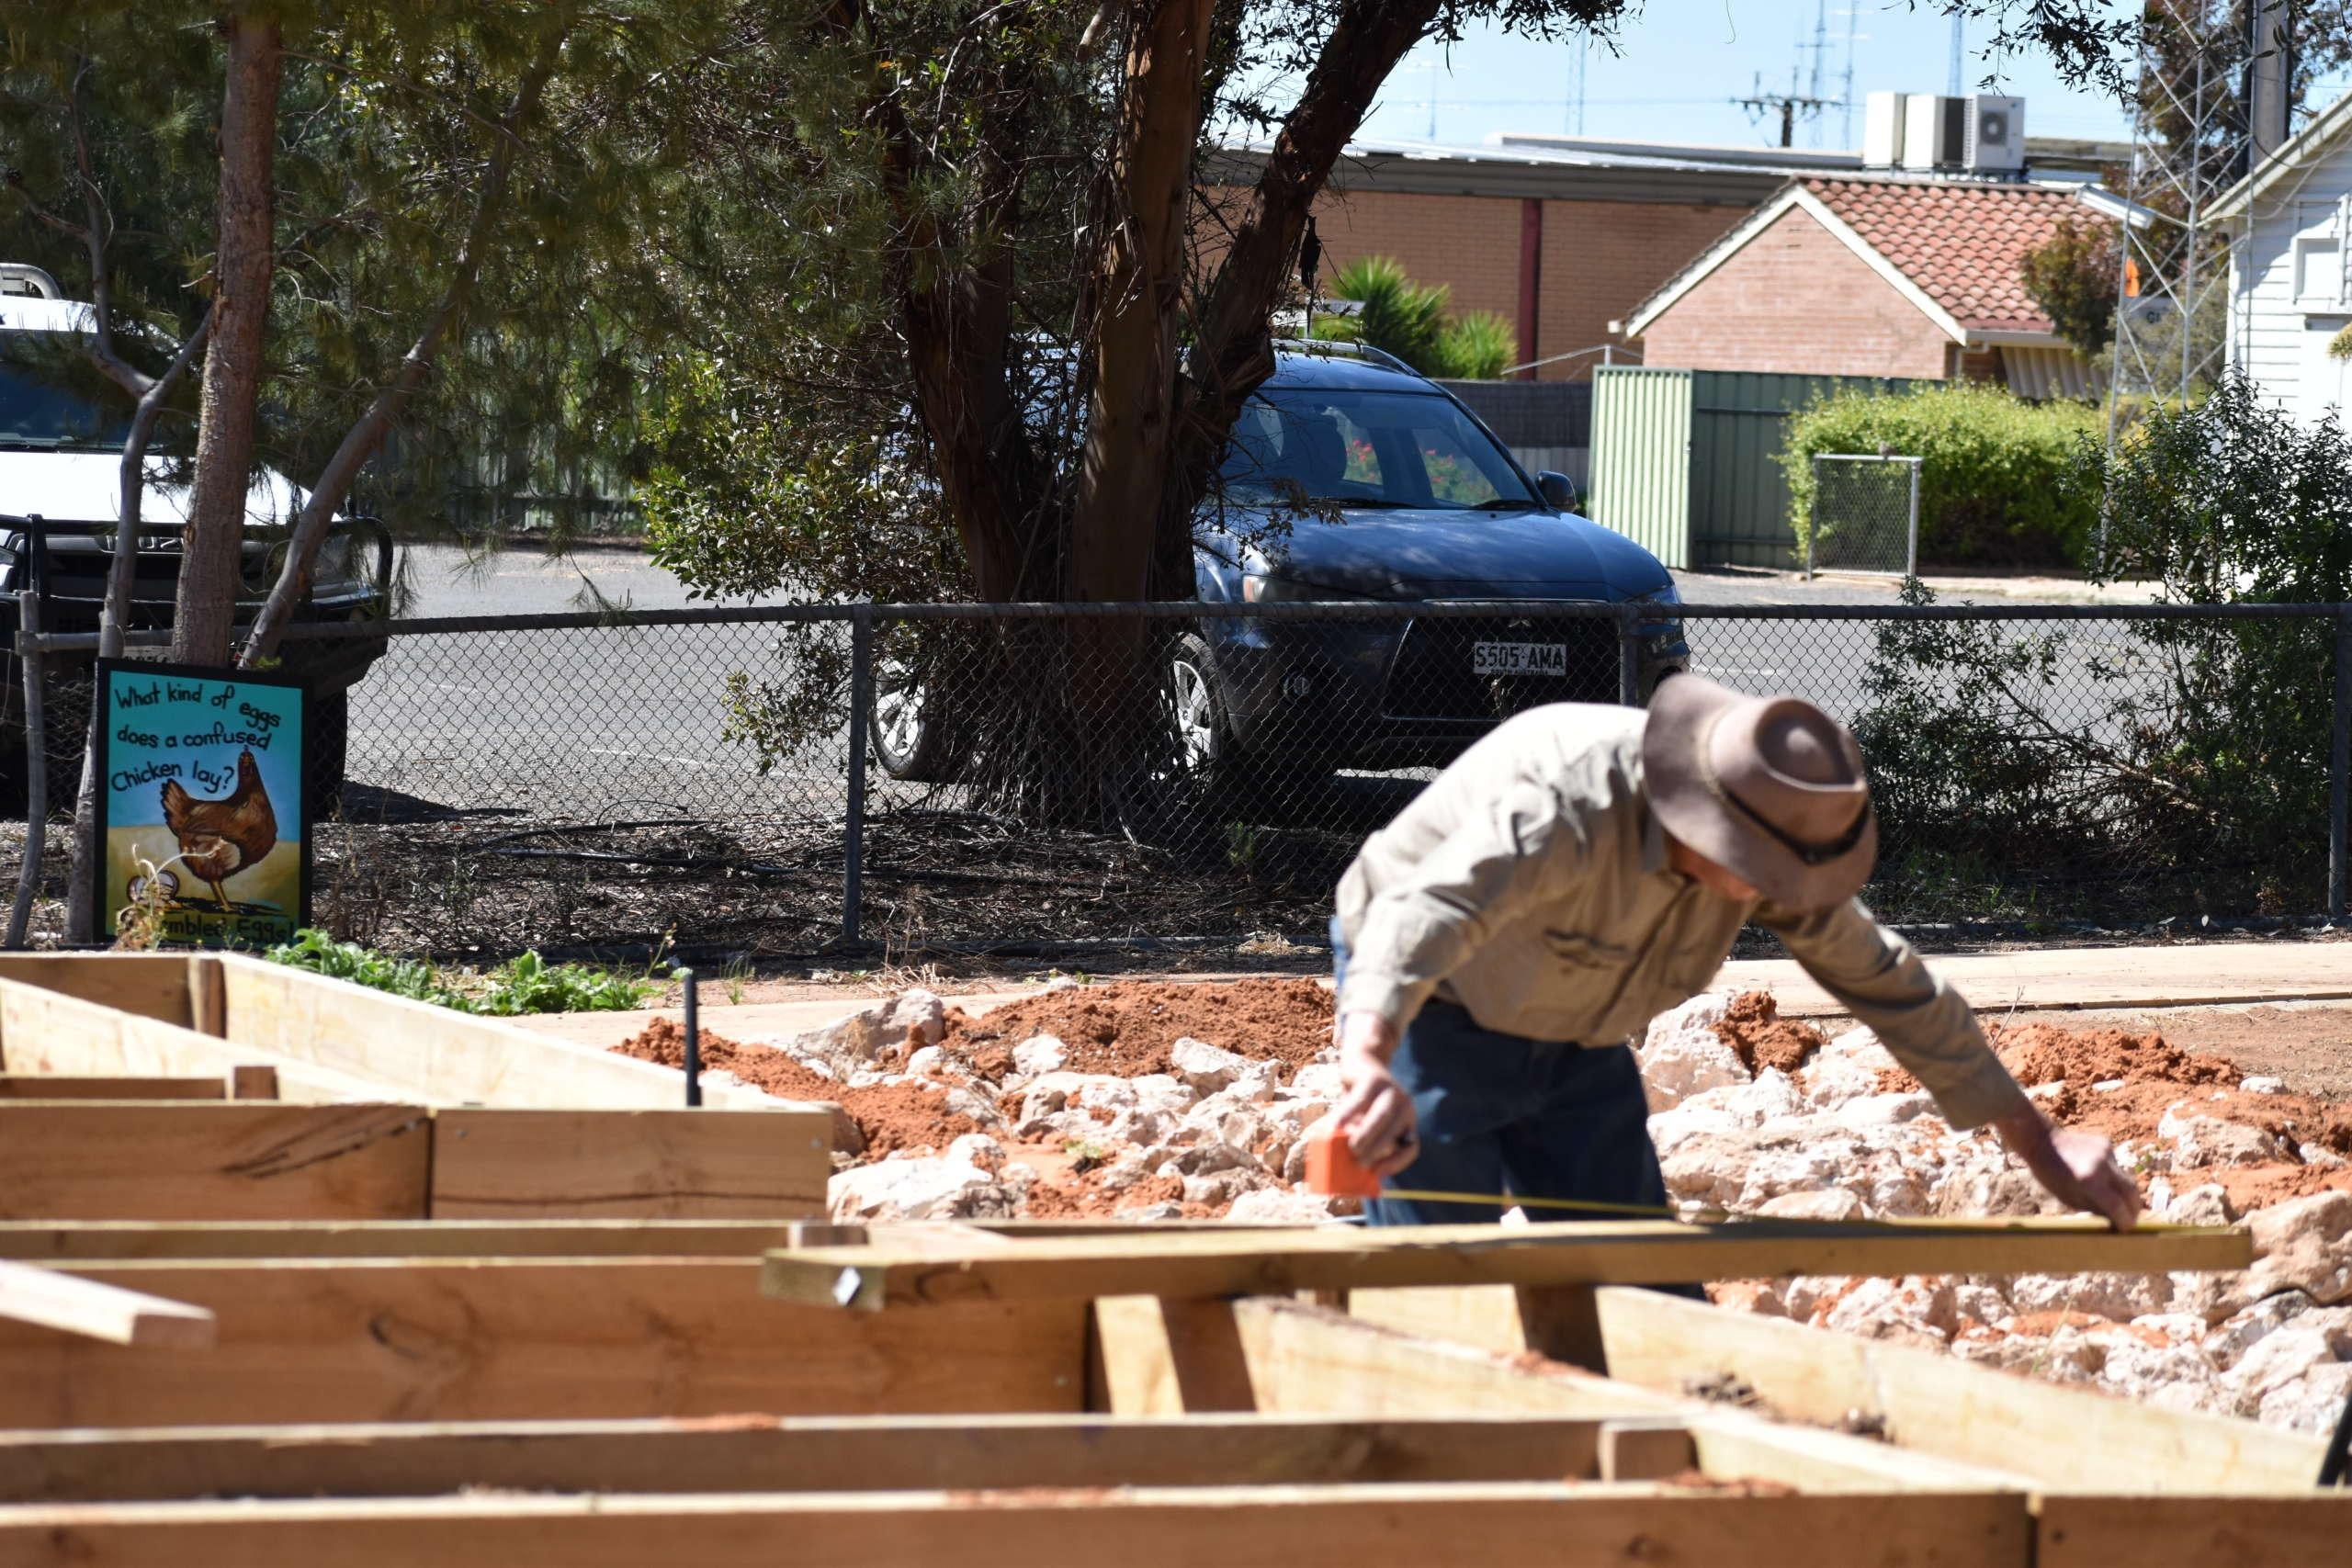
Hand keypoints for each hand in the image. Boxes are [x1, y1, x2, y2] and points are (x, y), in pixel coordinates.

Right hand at [1335, 1011, 1418, 1179]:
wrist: (1360, 1064)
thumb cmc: (1361, 1102)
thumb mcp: (1365, 1122)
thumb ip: (1362, 1139)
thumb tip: (1348, 1165)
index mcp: (1406, 1121)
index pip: (1411, 1147)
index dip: (1396, 1163)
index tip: (1377, 1174)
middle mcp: (1404, 1106)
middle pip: (1394, 1132)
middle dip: (1376, 1151)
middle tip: (1358, 1164)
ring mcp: (1390, 1091)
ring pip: (1381, 1116)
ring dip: (1366, 1136)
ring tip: (1351, 1149)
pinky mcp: (1373, 1080)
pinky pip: (1360, 1100)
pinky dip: (1347, 1115)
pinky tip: (1336, 1126)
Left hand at [1993, 1108, 2141, 1229]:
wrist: (2042, 1140)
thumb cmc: (2050, 1174)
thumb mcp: (2069, 1198)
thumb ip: (2095, 1209)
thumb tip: (2118, 1220)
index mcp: (2088, 1181)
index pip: (2117, 1206)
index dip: (2125, 1221)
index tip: (2126, 1229)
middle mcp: (2102, 1165)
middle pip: (2132, 1191)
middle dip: (2134, 1208)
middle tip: (2131, 1219)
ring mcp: (2107, 1152)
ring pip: (2126, 1178)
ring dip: (2124, 1192)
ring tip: (2115, 1200)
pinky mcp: (2107, 1143)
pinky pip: (2117, 1166)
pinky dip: (2113, 1176)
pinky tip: (2098, 1176)